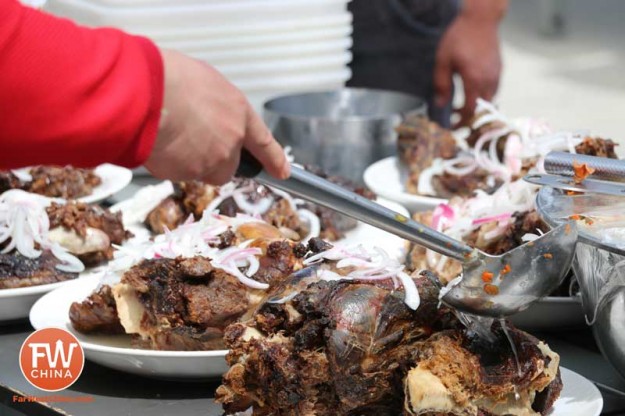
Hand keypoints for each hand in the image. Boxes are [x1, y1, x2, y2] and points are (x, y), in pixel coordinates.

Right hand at [145, 49, 289, 184]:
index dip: (274, 159)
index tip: (283, 171)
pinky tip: (158, 143)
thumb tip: (207, 111)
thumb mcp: (203, 80)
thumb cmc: (170, 78)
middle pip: (229, 163)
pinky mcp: (188, 174)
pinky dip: (168, 163)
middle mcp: (231, 140)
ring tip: (168, 134)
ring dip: (188, 159)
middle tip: (189, 138)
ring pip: (202, 170)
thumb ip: (215, 103)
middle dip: (213, 158)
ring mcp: (211, 160)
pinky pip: (178, 172)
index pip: (264, 142)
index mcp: (239, 112)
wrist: (147, 94)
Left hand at [434, 0, 506, 126]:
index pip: (470, 110)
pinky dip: (484, 96)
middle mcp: (489, 80)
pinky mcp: (499, 69)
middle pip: (483, 109)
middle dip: (470, 117)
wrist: (480, 20)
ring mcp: (496, 75)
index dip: (461, 121)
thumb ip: (441, 85)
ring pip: (490, 100)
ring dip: (477, 106)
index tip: (452, 125)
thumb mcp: (443, 61)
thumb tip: (440, 104)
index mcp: (474, 80)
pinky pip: (494, 90)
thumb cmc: (459, 37)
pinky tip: (473, 92)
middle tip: (456, 118)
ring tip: (463, 106)